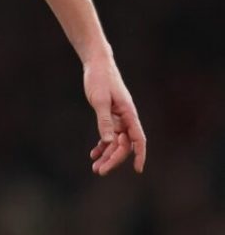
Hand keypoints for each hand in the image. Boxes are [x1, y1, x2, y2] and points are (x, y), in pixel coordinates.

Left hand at [83, 59, 145, 175]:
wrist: (96, 63)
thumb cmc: (100, 78)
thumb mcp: (100, 100)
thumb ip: (105, 121)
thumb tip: (109, 142)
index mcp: (129, 113)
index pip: (138, 139)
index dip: (140, 155)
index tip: (138, 169)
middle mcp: (126, 117)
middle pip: (124, 144)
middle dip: (114, 159)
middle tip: (99, 171)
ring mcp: (118, 117)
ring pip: (116, 142)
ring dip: (107, 155)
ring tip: (95, 167)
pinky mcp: (109, 115)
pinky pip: (109, 134)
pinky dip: (103, 145)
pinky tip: (94, 153)